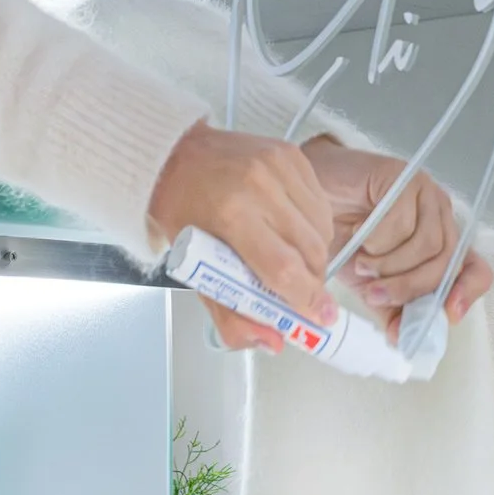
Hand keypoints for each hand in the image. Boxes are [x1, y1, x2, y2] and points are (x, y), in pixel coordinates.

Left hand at [150, 122, 336, 352]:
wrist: (172, 154)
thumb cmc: (179, 207)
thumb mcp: (192, 266)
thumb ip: (231, 311)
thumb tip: (270, 341)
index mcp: (230, 214)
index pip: (283, 269)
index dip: (305, 300)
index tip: (318, 318)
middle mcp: (258, 186)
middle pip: (309, 251)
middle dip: (312, 282)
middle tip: (303, 295)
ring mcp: (278, 166)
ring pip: (321, 228)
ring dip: (315, 255)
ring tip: (294, 261)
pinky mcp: (291, 154)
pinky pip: (319, 203)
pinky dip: (314, 226)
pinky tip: (293, 231)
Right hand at [300, 137, 493, 332]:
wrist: (305, 204)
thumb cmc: (340, 237)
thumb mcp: (368, 283)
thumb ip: (390, 308)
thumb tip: (404, 340)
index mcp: (439, 244)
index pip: (475, 269)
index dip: (468, 292)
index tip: (449, 314)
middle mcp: (440, 218)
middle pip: (445, 263)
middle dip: (408, 287)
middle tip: (373, 294)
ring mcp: (425, 194)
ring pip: (426, 245)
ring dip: (388, 264)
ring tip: (361, 262)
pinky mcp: (403, 178)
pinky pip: (400, 221)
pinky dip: (375, 239)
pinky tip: (356, 233)